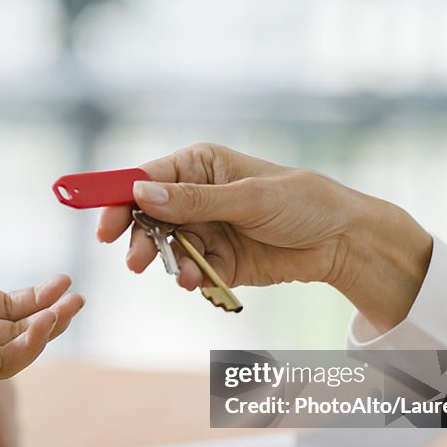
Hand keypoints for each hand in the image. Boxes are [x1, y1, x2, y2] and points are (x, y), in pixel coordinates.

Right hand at [96, 143, 431, 330]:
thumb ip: (193, 200)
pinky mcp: (216, 261)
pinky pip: (189, 270)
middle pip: (147, 216)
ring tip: (177, 274)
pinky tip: (196, 280)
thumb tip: (141, 192)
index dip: (119, 199)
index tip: (104, 224)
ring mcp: (204, 230)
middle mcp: (195, 196)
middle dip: (139, 238)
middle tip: (135, 260)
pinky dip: (188, 277)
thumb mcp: (248, 197)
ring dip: (164, 261)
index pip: (146, 178)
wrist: (342, 241)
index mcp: (199, 165)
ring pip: (165, 247)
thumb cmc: (302, 202)